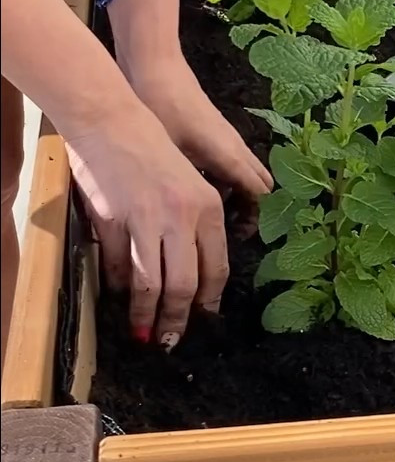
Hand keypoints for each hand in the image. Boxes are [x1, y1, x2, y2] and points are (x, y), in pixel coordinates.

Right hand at [66, 98, 236, 347]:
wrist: (112, 122)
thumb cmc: (154, 151)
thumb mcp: (191, 185)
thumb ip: (198, 224)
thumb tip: (197, 274)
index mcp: (208, 208)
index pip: (216, 269)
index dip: (208, 301)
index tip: (203, 318)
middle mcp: (181, 217)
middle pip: (183, 285)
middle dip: (177, 319)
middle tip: (171, 339)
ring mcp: (145, 220)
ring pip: (148, 283)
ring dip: (145, 315)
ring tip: (144, 333)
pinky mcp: (112, 220)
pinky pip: (116, 266)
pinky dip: (116, 286)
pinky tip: (117, 296)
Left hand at [123, 53, 271, 226]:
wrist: (155, 69)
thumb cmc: (160, 110)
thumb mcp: (170, 155)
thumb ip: (185, 189)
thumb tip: (186, 223)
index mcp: (229, 157)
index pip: (261, 196)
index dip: (255, 219)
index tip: (237, 235)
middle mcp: (236, 148)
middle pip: (260, 185)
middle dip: (251, 209)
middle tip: (227, 229)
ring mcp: (229, 139)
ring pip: (246, 174)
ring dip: (237, 195)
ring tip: (212, 214)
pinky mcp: (217, 134)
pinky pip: (233, 164)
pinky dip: (226, 180)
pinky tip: (197, 190)